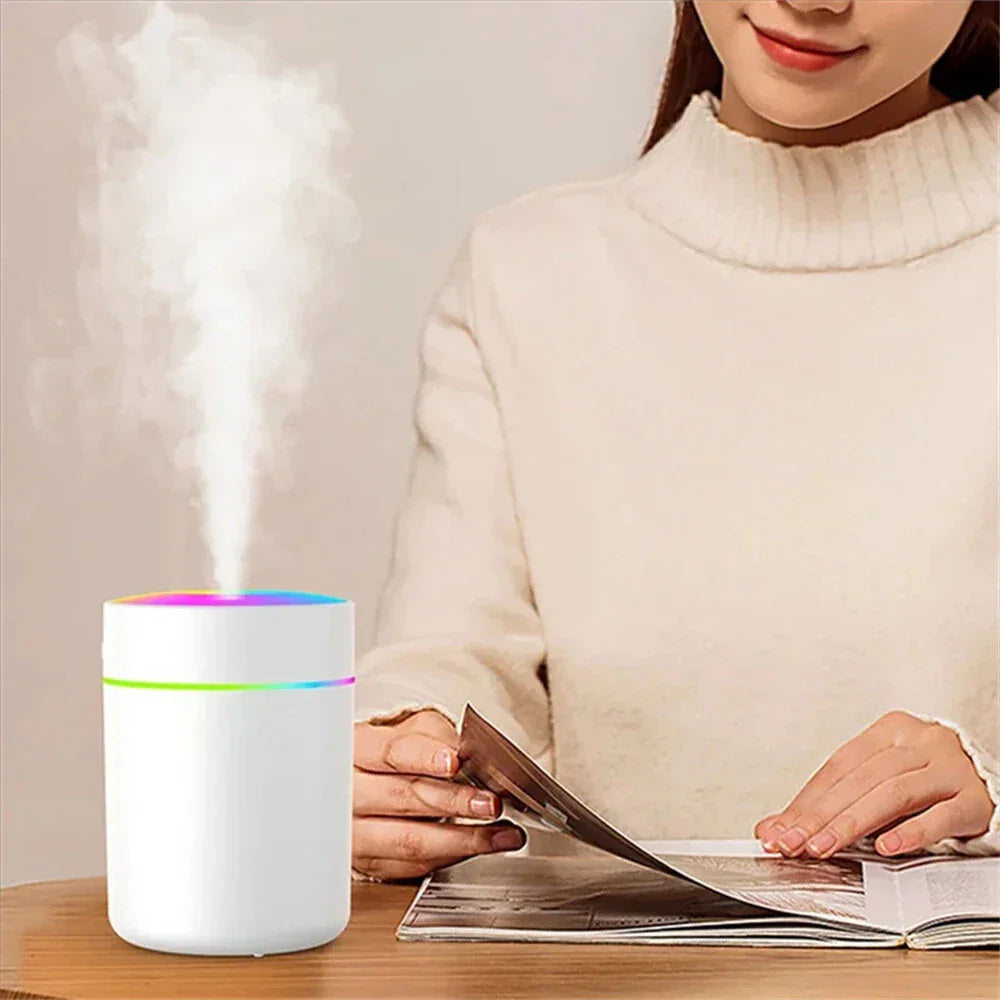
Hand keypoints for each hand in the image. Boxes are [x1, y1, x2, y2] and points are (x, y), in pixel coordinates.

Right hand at [352, 709, 524, 879]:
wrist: (366, 783)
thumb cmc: (395, 754)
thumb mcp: (415, 731)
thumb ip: (440, 738)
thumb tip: (472, 754)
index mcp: (357, 750)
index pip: (391, 752)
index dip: (425, 757)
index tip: (455, 762)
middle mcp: (350, 793)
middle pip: (403, 797)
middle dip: (453, 802)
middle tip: (490, 803)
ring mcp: (355, 832)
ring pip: (409, 840)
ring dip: (462, 839)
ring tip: (501, 833)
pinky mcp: (369, 862)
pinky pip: (413, 865)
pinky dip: (452, 856)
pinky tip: (480, 846)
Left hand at [754, 711, 993, 858]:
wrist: (989, 776)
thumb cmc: (924, 777)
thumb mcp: (878, 778)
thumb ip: (831, 801)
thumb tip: (775, 826)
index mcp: (889, 731)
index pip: (838, 767)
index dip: (806, 800)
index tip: (781, 829)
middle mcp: (919, 743)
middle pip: (860, 780)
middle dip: (821, 816)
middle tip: (794, 843)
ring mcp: (948, 769)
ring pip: (893, 794)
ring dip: (853, 823)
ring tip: (825, 847)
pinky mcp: (975, 799)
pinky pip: (941, 815)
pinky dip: (912, 832)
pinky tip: (887, 847)